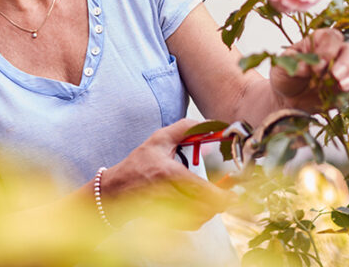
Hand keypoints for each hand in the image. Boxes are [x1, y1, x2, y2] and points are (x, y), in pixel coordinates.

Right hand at [101, 118, 233, 229]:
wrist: (115, 190)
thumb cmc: (137, 164)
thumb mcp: (159, 140)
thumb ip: (184, 128)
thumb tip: (210, 124)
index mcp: (168, 173)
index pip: (202, 190)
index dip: (222, 196)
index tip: (233, 195)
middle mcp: (167, 195)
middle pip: (205, 208)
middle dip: (221, 204)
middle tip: (228, 197)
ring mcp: (166, 212)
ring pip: (200, 218)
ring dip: (210, 211)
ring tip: (211, 200)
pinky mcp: (165, 222)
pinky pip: (191, 225)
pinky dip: (199, 218)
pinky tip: (196, 207)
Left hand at [270, 28, 348, 110]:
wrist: (287, 99)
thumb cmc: (285, 76)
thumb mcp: (282, 67)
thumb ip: (293, 63)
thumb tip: (305, 67)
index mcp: (317, 41)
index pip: (331, 37)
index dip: (327, 50)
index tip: (316, 66)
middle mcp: (334, 53)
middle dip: (344, 62)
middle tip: (332, 74)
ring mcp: (344, 70)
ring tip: (340, 85)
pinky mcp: (348, 86)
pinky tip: (343, 90)